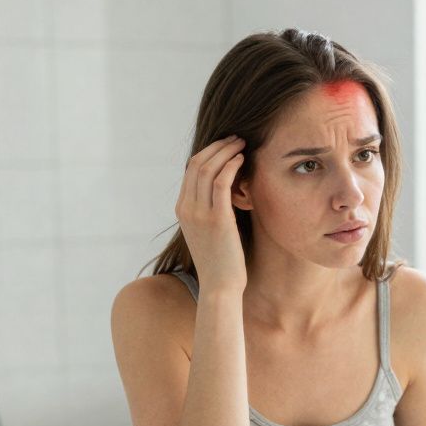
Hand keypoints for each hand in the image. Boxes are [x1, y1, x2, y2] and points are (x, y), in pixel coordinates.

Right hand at [175, 136, 247, 292]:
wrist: (220, 287)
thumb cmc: (221, 261)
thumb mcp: (209, 231)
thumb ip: (212, 210)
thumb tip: (227, 191)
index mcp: (182, 209)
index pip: (191, 169)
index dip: (209, 152)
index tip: (227, 145)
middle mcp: (187, 208)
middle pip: (197, 164)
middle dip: (217, 146)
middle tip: (236, 138)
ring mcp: (199, 213)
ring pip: (208, 168)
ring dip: (226, 151)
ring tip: (242, 143)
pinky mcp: (216, 219)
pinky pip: (221, 182)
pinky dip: (231, 165)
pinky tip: (242, 159)